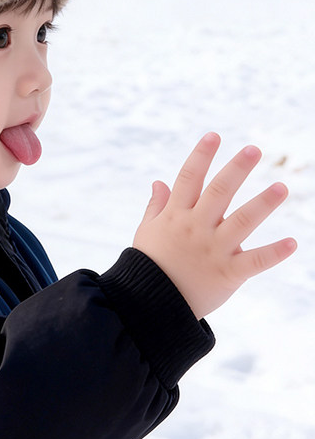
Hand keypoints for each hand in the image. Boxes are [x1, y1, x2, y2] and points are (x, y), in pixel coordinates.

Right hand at [133, 132, 296, 319]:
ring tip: (282, 186)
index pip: (188, 178)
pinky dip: (273, 253)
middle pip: (218, 192)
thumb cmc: (149, 263)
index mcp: (176, 215)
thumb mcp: (147, 231)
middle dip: (236, 169)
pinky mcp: (228, 273)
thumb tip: (159, 182)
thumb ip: (156, 206)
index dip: (201, 156)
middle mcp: (195, 228)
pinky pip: (254, 262)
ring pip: (241, 222)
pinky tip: (292, 242)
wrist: (151, 303)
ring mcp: (213, 250)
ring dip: (263, 203)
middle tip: (254, 150)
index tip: (214, 136)